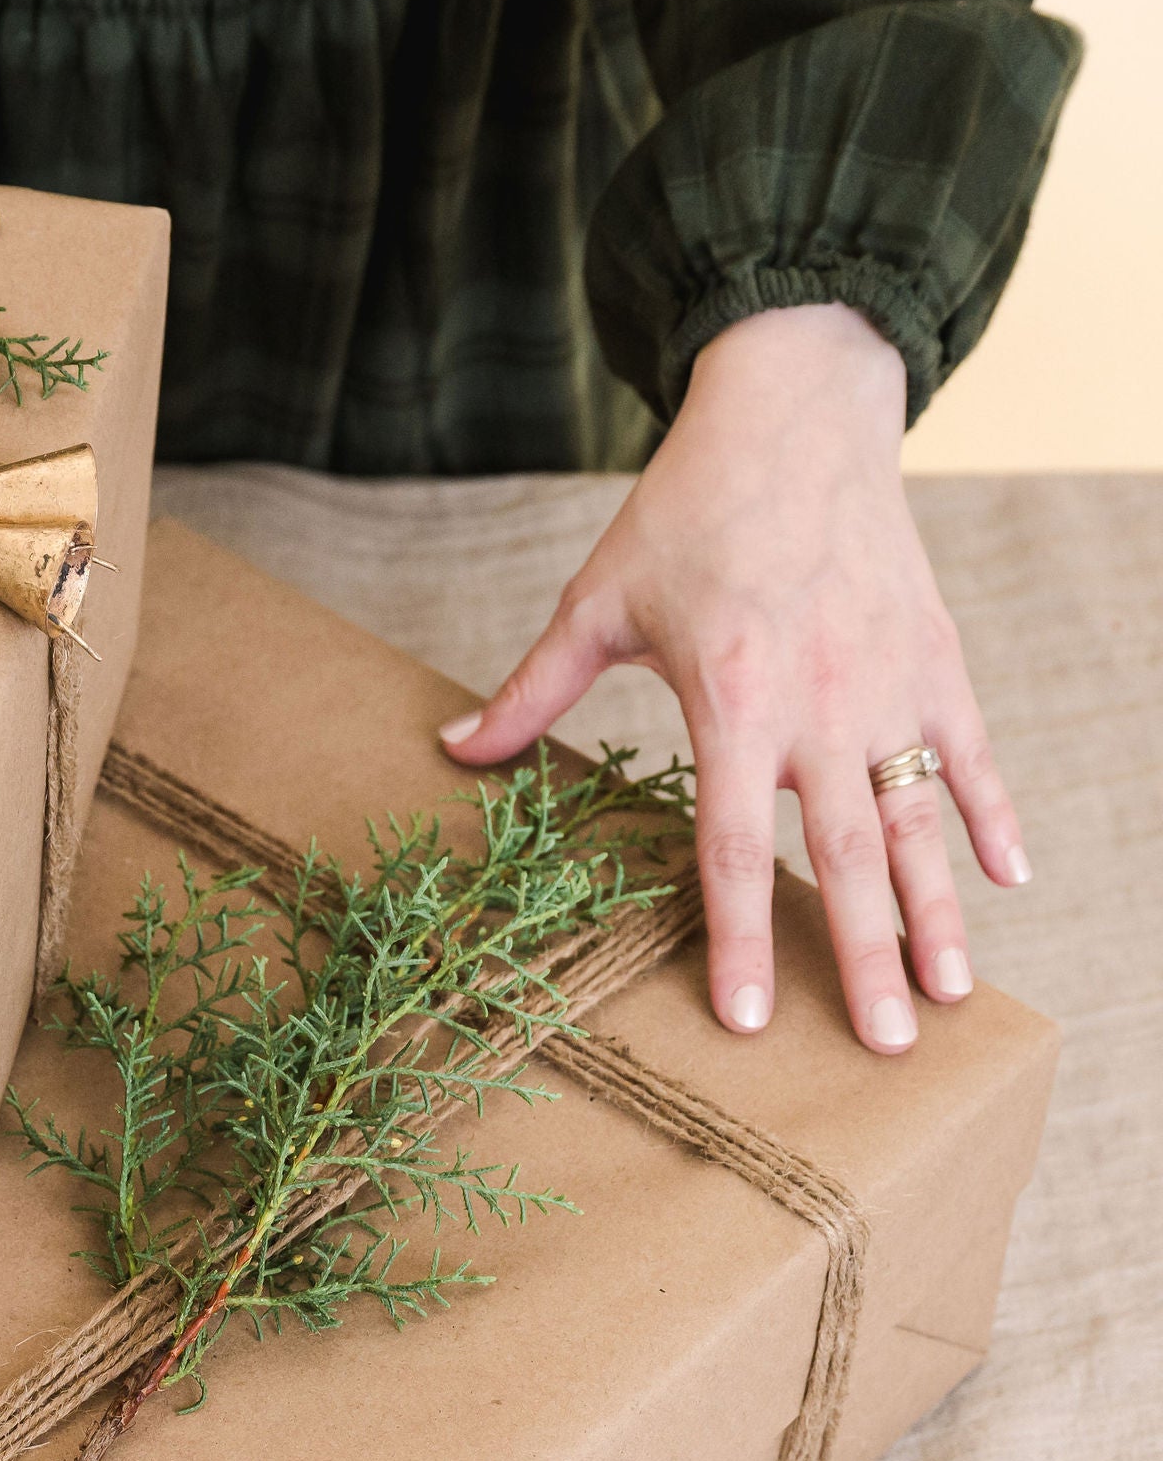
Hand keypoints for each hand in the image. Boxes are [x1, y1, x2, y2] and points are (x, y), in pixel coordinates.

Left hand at [438, 303, 1029, 1055]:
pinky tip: (1007, 881)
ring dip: (940, 912)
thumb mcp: (597, 600)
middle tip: (885, 1048)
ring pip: (921, 818)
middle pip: (848, 854)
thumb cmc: (687, 512)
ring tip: (951, 995)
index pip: (735, 844)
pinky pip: (972, 753)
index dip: (742, 937)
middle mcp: (822, 703)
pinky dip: (992, 814)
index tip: (746, 1018)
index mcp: (734, 697)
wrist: (798, 412)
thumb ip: (532, 690)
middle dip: (867, 957)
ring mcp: (890, 683)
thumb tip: (452, 749)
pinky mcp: (935, 656)